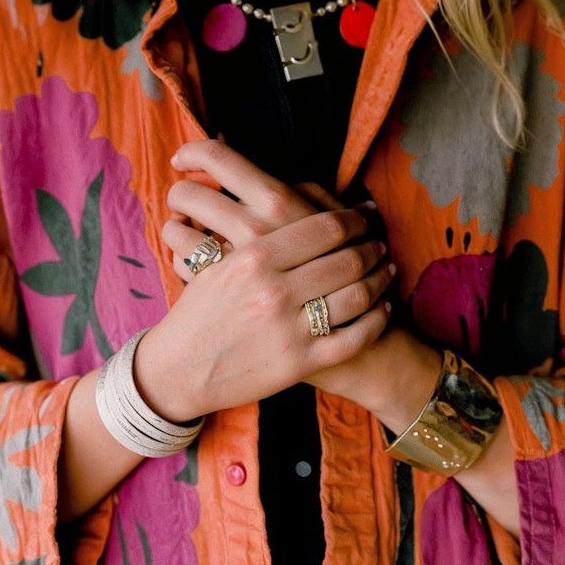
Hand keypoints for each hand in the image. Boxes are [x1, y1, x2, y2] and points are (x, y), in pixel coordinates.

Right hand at [133, 140, 394, 420]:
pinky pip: (354, 337)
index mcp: (253, 257)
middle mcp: (274, 290)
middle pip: (347, 258)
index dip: (352, 221)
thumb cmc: (196, 312)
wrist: (178, 371)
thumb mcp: (213, 261)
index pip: (324, 228)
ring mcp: (289, 328)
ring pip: (357, 296)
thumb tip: (278, 194)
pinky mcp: (299, 364)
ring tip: (386, 271)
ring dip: (380, 280)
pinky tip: (382, 309)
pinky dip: (376, 320)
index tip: (360, 220)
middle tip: (379, 244)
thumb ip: (244, 229)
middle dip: (371, 248)